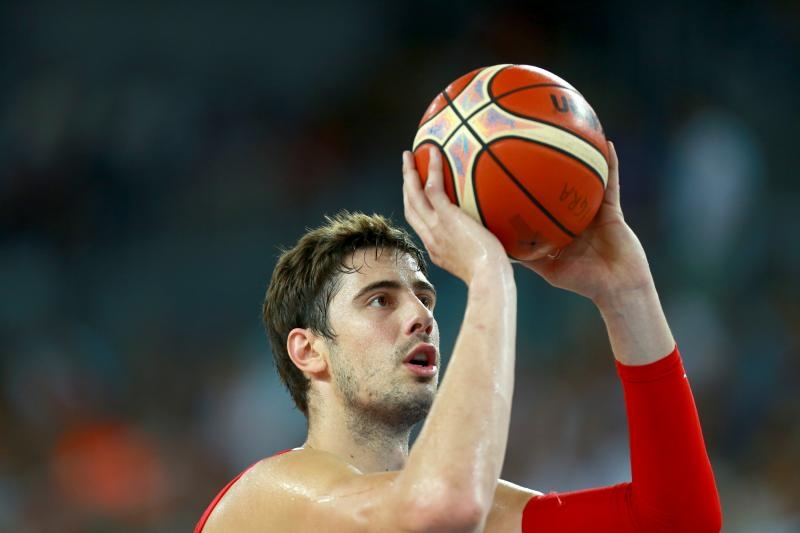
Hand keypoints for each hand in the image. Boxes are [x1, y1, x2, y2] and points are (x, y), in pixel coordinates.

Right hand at [403, 146, 508, 282]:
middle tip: (406, 168)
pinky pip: (433, 187)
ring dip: (409, 173)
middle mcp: (430, 237)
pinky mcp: (446, 216)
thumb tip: (491, 240)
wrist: (489, 277)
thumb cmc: (492, 273)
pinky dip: (431, 168)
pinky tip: (434, 152)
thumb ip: (477, 249)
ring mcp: (435, 227)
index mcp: (436, 249)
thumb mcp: (478, 262)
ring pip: (414, 195)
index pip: (420, 225)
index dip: (415, 207)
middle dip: (406, 186)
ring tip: (409, 155)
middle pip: (410, 207)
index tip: (415, 194)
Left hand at [521, 142, 653, 304]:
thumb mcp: (547, 268)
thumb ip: (525, 256)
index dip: (528, 189)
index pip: (540, 204)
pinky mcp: (613, 210)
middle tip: (534, 140)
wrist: (618, 288)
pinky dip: (610, 165)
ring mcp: (593, 211)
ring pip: (584, 179)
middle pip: (559, 186)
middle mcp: (574, 216)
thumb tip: (495, 245)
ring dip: (580, 156)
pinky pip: (611, 183)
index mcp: (558, 228)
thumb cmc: (584, 282)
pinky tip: (606, 145)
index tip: (511, 171)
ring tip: (570, 130)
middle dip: (549, 165)